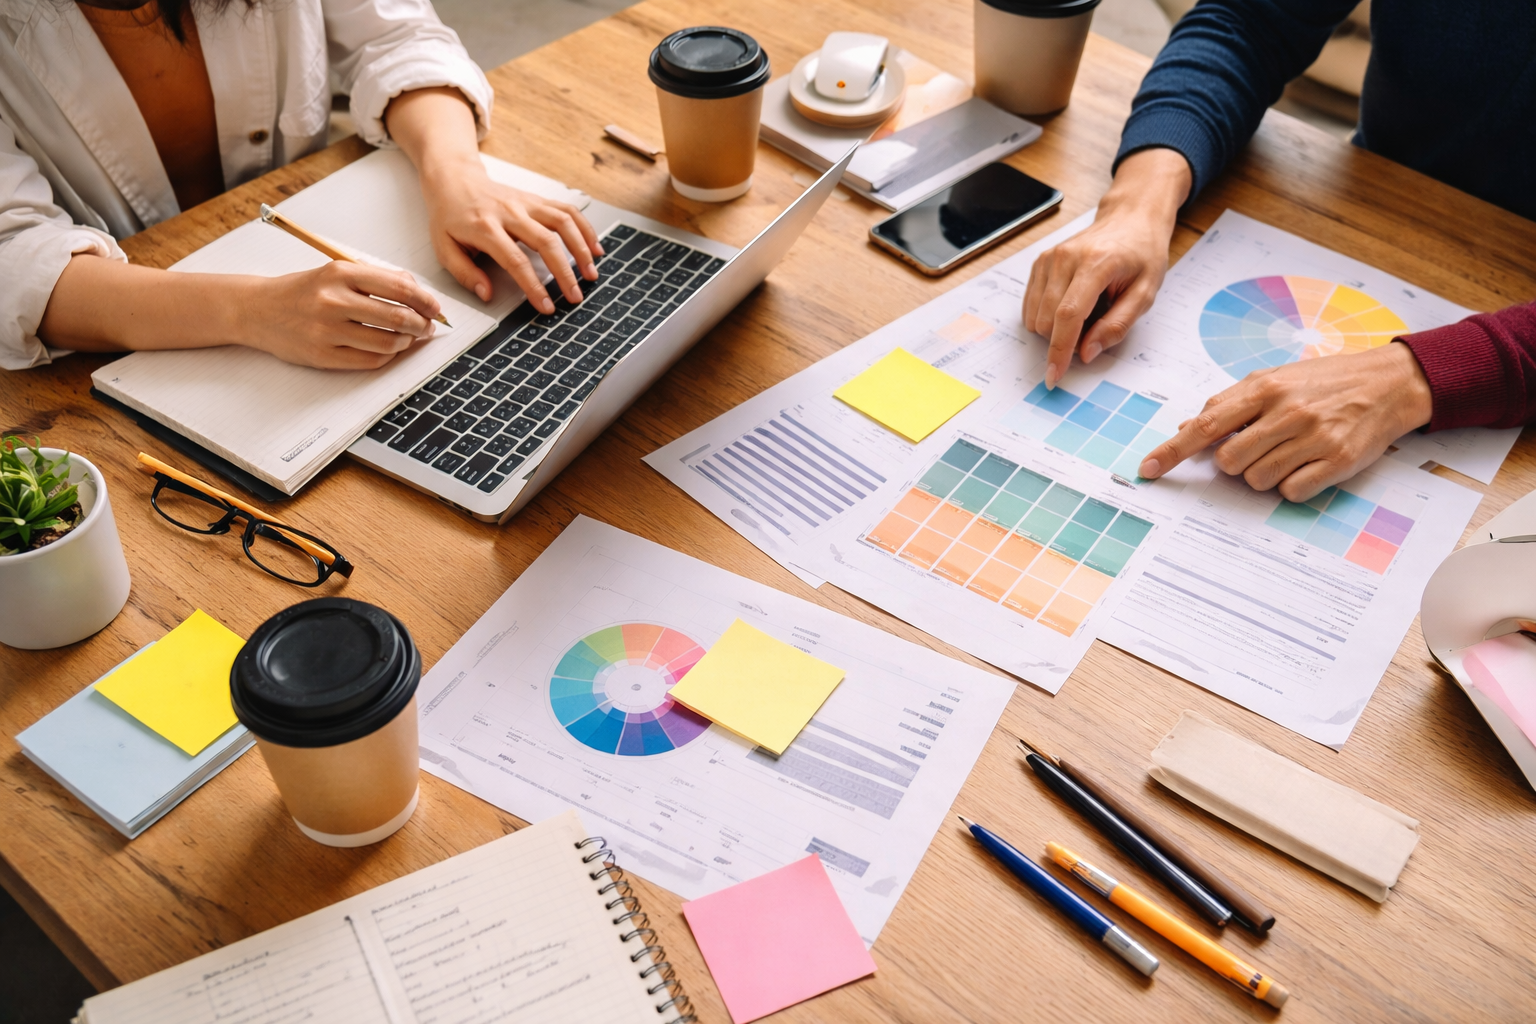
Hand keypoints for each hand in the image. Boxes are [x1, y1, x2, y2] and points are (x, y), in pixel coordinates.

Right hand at [239, 262, 440, 369]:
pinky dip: (388, 356)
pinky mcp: (322, 355)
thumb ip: (376, 278)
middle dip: (421, 324)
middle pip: (398, 317)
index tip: (434, 308)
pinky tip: (389, 349)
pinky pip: (370, 360)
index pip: (399, 288)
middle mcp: (333, 300)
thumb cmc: (303, 291)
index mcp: (340, 273)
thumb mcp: (336, 272)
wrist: (257, 309)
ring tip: (408, 338)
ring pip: (388, 342)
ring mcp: (327, 330)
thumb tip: (418, 291)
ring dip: (407, 342)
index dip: (426, 301)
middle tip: (427, 327)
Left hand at [422, 157, 602, 312]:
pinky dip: (585, 228)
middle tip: (575, 296)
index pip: (516, 261)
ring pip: (562, 223)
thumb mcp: (444, 248)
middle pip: (546, 242)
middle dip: (565, 273)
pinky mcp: (537, 199)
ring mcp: (526, 204)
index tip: (546, 306)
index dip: (534, 286)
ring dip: (581, 249)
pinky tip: (595, 247)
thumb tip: (487, 294)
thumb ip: (465, 273)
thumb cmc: (450, 217)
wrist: (455, 180)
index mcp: (485, 228)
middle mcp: (509, 213)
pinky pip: (567, 211)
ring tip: (592, 273)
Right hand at [1023, 148, 1190, 387]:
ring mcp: (1048, 258)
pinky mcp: (1039, 262)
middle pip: (1047, 320)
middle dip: (1064, 339)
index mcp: (1096, 264)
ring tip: (1085, 311)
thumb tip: (1086, 353)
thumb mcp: (1145, 294)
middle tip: (1093, 328)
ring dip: (1055, 328)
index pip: (1068, 315)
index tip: (1054, 376)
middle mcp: (1065, 258)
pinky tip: (1070, 304)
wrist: (1129, 219)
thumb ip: (1117, 326)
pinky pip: (1030, 306)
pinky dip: (1047, 316)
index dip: (1059, 350)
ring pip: (1035, 317)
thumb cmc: (1142, 256)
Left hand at [1138, 343, 1435, 500]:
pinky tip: (1308, 463)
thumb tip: (1187, 428)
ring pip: (1257, 480)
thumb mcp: (1273, 379)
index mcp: (1264, 388)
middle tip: (1260, 446)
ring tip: (1289, 450)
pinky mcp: (1338, 461)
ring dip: (1264, 473)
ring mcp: (1314, 437)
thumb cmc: (1322, 382)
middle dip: (1235, 462)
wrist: (1389, 382)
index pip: (1206, 425)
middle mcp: (1287, 411)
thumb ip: (1230, 403)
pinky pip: (1291, 492)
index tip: (1148, 470)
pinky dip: (1292, 484)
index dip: (1173, 451)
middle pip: (1229, 461)